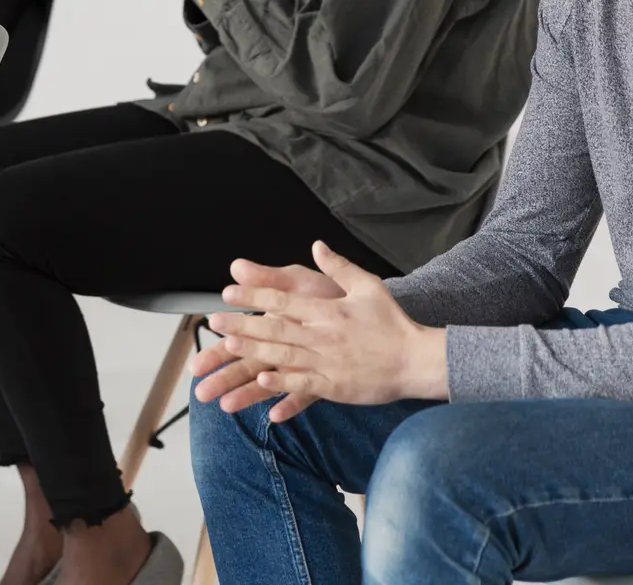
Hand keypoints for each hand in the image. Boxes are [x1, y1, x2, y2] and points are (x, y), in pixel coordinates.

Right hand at [190, 259, 344, 420]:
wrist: (369, 311)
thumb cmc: (329, 294)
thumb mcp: (297, 280)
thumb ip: (268, 277)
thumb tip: (237, 266)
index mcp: (271, 326)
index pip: (236, 342)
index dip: (215, 354)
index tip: (197, 365)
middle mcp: (281, 349)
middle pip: (246, 367)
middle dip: (223, 380)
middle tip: (201, 392)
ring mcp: (300, 365)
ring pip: (268, 383)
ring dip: (247, 395)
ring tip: (227, 406)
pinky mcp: (323, 377)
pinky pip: (305, 394)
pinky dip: (290, 404)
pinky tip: (276, 415)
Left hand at [199, 242, 446, 423]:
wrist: (418, 358)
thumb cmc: (392, 321)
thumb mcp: (368, 285)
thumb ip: (339, 267)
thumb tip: (317, 245)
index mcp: (328, 309)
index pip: (285, 299)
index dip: (255, 294)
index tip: (228, 291)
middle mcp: (324, 334)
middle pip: (276, 327)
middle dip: (243, 324)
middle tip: (214, 321)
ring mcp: (328, 362)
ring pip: (284, 356)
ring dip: (254, 351)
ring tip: (227, 346)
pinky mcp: (335, 386)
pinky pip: (304, 386)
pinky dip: (283, 385)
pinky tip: (262, 382)